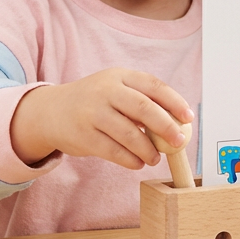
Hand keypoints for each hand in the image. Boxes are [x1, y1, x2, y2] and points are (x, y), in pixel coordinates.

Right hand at [11, 69, 193, 169]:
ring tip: (156, 157)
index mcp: (119, 76)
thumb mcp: (114, 89)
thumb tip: (177, 123)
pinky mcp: (84, 136)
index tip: (188, 117)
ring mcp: (93, 113)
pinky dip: (131, 160)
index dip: (174, 102)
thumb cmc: (94, 101)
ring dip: (148, 149)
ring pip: (130, 134)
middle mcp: (106, 91)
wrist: (51, 111)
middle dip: (166, 127)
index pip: (153, 86)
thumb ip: (141, 100)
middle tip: (178, 141)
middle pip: (143, 108)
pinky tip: (138, 163)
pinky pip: (114, 151)